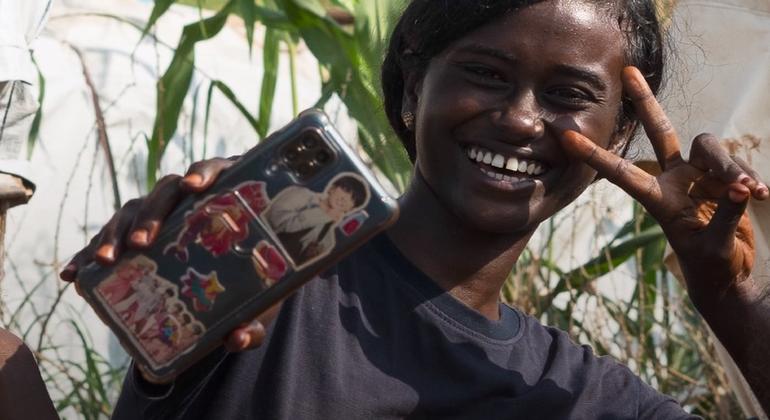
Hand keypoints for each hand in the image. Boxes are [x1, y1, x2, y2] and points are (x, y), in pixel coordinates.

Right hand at [58, 157, 270, 355]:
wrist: (237, 287)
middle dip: (152, 213)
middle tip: (143, 241)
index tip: (194, 187)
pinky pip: (110, 238)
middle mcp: (190, 197)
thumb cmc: (257, 283)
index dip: (205, 173)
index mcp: (230, 197)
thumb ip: (255, 322)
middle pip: (167, 190)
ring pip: (133, 209)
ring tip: (107, 260)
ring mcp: (161, 212)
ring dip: (117, 232)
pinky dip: (89, 253)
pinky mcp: (136, 232)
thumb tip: (238, 339)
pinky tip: (73, 275)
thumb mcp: (260, 304)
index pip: (217, 170)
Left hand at [561, 66, 768, 313]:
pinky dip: (750, 178)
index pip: (620, 172)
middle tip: (629, 72)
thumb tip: (738, 188)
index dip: (594, 155)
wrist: (727, 275)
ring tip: (750, 192)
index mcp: (658, 200)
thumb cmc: (712, 266)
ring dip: (731, 165)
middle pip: (659, 131)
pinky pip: (737, 164)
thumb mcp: (716, 247)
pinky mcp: (723, 177)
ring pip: (710, 147)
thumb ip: (726, 216)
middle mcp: (674, 180)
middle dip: (646, 101)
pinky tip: (761, 195)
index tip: (565, 137)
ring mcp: (698, 175)